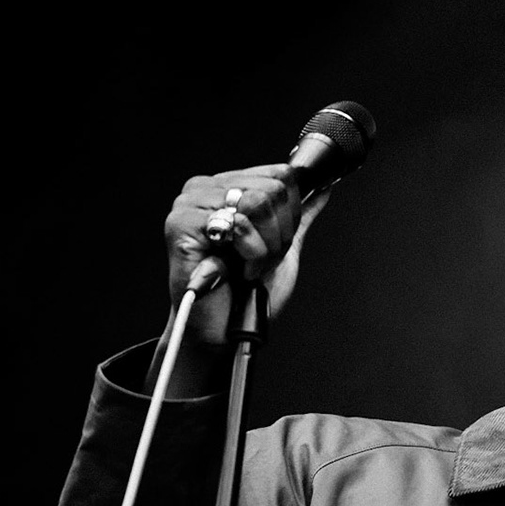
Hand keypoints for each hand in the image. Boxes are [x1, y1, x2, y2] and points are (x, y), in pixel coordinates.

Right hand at [149, 166, 328, 391]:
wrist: (225, 332)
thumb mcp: (282, 247)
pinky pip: (240, 224)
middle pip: (274, 187)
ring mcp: (189, 204)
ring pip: (259, 202)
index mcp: (226, 187)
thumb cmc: (247, 293)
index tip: (276, 242)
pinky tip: (234, 269)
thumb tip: (323, 188)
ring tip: (247, 264)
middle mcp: (204, 189)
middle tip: (259, 258)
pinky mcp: (181, 224)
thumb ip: (299, 215)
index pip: (280, 173)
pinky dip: (251, 253)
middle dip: (279, 232)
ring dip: (266, 245)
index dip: (291, 213)